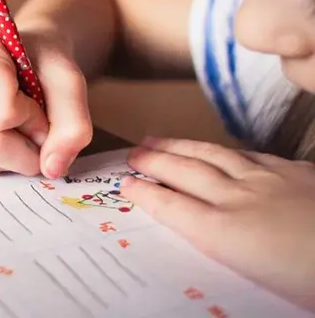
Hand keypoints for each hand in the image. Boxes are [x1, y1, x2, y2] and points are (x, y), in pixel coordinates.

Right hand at [0, 30, 91, 177]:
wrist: (21, 59)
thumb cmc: (41, 63)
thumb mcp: (68, 81)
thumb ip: (72, 123)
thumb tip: (52, 169)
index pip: (2, 114)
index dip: (33, 118)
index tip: (38, 101)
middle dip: (28, 146)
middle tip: (37, 124)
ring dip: (16, 155)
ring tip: (18, 124)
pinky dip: (0, 158)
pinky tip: (0, 131)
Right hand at [121, 137, 314, 311]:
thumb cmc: (308, 280)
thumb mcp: (256, 282)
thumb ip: (223, 252)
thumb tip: (201, 239)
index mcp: (226, 233)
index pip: (172, 207)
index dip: (145, 193)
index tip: (125, 184)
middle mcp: (240, 200)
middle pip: (187, 173)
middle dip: (155, 161)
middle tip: (133, 153)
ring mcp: (270, 181)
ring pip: (214, 156)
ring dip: (182, 147)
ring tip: (160, 140)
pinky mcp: (298, 173)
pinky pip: (251, 155)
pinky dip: (226, 150)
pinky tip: (221, 150)